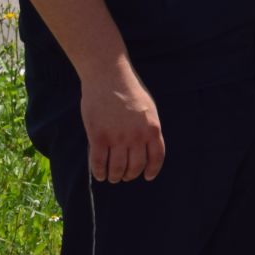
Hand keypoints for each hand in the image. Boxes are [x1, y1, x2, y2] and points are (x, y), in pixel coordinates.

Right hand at [81, 61, 164, 182]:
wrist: (109, 77)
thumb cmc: (130, 91)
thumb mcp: (149, 109)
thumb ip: (148, 128)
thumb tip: (146, 147)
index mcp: (153, 129)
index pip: (156, 157)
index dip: (152, 170)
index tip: (148, 177)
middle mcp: (137, 136)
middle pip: (136, 166)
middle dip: (130, 175)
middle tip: (125, 176)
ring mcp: (117, 138)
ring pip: (117, 168)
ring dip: (115, 176)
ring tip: (112, 177)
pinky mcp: (98, 137)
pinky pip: (98, 163)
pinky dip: (99, 172)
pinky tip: (99, 175)